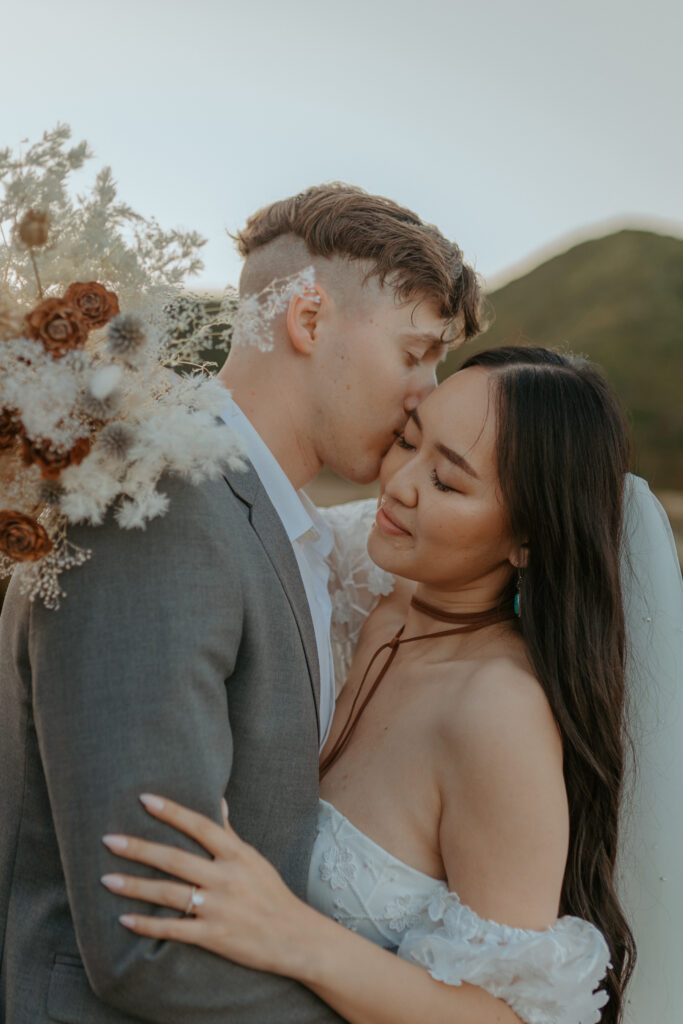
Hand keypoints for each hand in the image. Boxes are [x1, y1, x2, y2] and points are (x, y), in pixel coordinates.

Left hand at [100, 794, 313, 975]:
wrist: (294, 937)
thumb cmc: (271, 893)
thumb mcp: (253, 858)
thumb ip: (230, 833)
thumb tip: (218, 800)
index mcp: (236, 855)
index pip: (200, 826)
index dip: (172, 812)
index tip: (145, 799)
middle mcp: (226, 878)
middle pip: (175, 859)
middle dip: (139, 848)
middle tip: (108, 840)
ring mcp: (218, 908)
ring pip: (169, 893)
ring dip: (135, 886)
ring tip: (107, 879)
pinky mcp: (213, 936)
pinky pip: (174, 929)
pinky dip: (148, 925)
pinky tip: (125, 918)